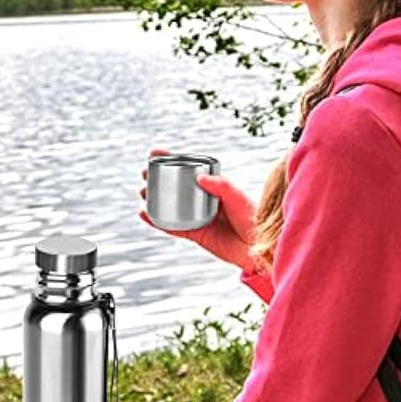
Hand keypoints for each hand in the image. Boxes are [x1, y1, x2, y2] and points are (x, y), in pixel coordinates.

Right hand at [138, 149, 259, 271]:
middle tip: (144, 174)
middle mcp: (203, 200)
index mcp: (213, 187)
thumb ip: (221, 186)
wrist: (257, 248)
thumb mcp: (238, 198)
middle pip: (175, 187)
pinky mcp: (196, 235)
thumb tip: (200, 177)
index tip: (154, 153)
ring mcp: (198, 217)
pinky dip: (159, 222)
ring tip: (142, 193)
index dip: (171, 160)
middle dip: (158, 179)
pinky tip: (146, 215)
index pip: (189, 169)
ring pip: (171, 207)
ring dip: (154, 200)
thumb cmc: (253, 219)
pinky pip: (173, 228)